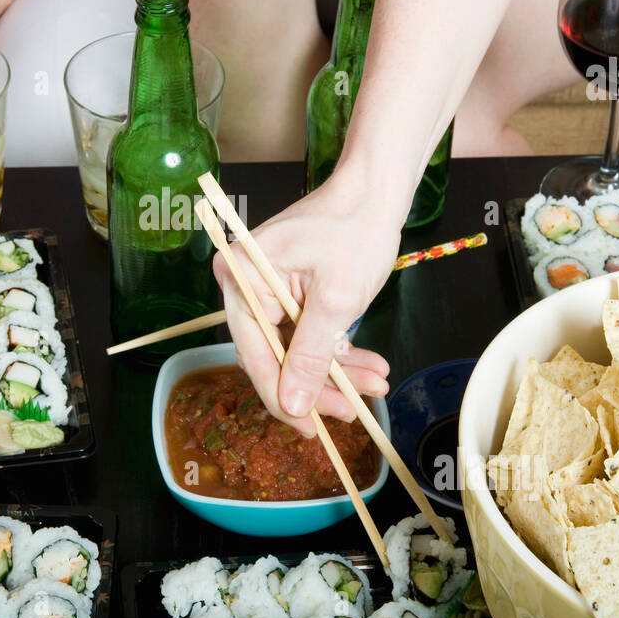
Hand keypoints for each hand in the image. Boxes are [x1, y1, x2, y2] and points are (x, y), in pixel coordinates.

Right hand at [215, 169, 400, 433]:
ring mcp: (268, 289)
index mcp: (242, 279)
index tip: (308, 427)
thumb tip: (291, 404)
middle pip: (275, 355)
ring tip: (373, 384)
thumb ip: (311, 356)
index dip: (282, 394)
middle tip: (350, 412)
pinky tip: (369, 366)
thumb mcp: (335, 300)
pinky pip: (308, 333)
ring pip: (297, 349)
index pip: (255, 353)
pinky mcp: (291, 292)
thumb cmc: (354, 228)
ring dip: (336, 371)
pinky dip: (338, 350)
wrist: (376, 190)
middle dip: (318, 385)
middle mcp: (246, 285)